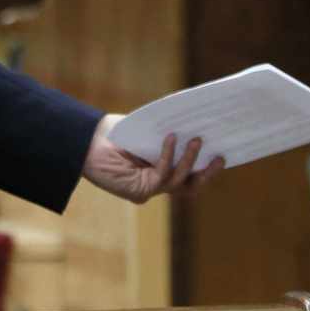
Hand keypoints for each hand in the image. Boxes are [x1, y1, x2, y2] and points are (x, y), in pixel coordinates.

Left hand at [81, 113, 222, 203]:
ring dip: (191, 160)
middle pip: (191, 186)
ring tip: (197, 139)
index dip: (207, 167)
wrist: (85, 141)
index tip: (224, 151)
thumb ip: (169, 132)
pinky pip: (161, 176)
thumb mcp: (147, 131)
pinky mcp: (139, 192)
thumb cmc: (113, 133)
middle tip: (221, 155)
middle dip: (207, 172)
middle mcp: (156, 184)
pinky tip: (172, 138)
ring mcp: (148, 190)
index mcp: (160, 171)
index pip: (190, 174)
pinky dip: (169, 156)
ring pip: (180, 182)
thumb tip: (196, 119)